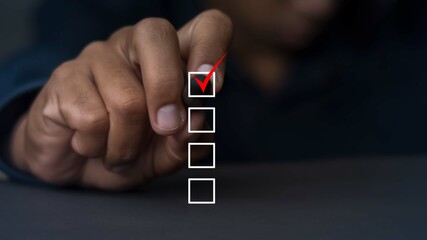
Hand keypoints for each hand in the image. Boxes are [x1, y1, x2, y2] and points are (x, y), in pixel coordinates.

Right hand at [9, 10, 231, 189]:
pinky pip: (91, 118)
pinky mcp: (65, 76)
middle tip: (163, 129)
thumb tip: (195, 123)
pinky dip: (96, 147)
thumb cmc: (130, 150)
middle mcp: (135, 45)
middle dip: (166, 92)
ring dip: (127, 145)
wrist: (75, 165)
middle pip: (157, 34)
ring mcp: (97, 55)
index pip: (206, 26)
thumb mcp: (166, 155)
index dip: (212, 49)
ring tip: (119, 154)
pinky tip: (89, 144)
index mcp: (172, 57)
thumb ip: (187, 142)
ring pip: (128, 98)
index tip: (212, 88)